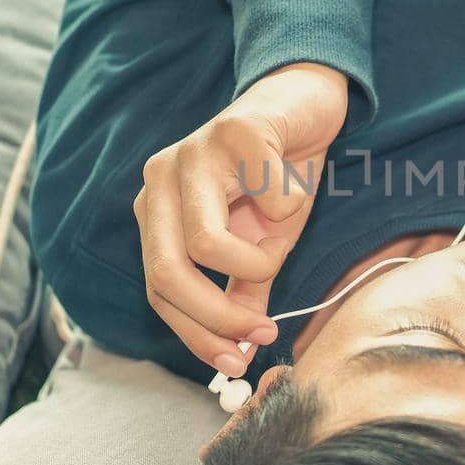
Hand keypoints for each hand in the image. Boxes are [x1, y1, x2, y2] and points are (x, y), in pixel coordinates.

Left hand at [133, 62, 348, 374]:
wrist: (306, 104)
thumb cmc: (279, 176)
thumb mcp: (261, 244)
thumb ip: (245, 291)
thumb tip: (241, 350)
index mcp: (157, 209)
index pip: (158, 290)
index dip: (196, 333)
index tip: (238, 360)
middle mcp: (161, 179)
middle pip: (167, 273)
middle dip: (218, 315)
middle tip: (261, 330)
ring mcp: (193, 151)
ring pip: (206, 243)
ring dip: (258, 260)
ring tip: (281, 240)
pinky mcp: (235, 130)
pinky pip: (266, 201)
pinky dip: (291, 208)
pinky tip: (293, 189)